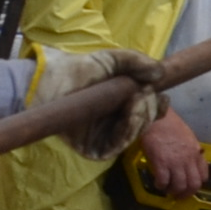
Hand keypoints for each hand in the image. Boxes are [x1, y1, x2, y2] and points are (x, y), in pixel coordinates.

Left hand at [34, 46, 166, 161]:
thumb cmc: (76, 70)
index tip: (162, 96)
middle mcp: (114, 122)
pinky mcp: (92, 149)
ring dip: (141, 118)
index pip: (147, 111)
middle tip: (143, 94)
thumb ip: (135, 62)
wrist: (48, 82)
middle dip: (150, 108)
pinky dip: (127, 132)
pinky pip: (117, 147)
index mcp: (120, 104)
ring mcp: (104, 137)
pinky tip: (129, 115)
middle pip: (145, 122)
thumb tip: (160, 73)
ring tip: (135, 100)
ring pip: (135, 135)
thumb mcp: (109, 60)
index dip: (158, 106)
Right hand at [137, 110, 208, 197]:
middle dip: (186, 194)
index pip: (203, 175)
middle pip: (193, 185)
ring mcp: (175, 162)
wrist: (156, 117)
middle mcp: (188, 160)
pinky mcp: (161, 163)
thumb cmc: (170, 123)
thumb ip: (190, 150)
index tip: (189, 186)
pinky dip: (160, 185)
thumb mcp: (188, 137)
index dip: (196, 184)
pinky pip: (163, 181)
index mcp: (196, 152)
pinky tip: (157, 183)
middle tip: (178, 195)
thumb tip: (187, 161)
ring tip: (167, 189)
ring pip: (179, 186)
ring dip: (173, 191)